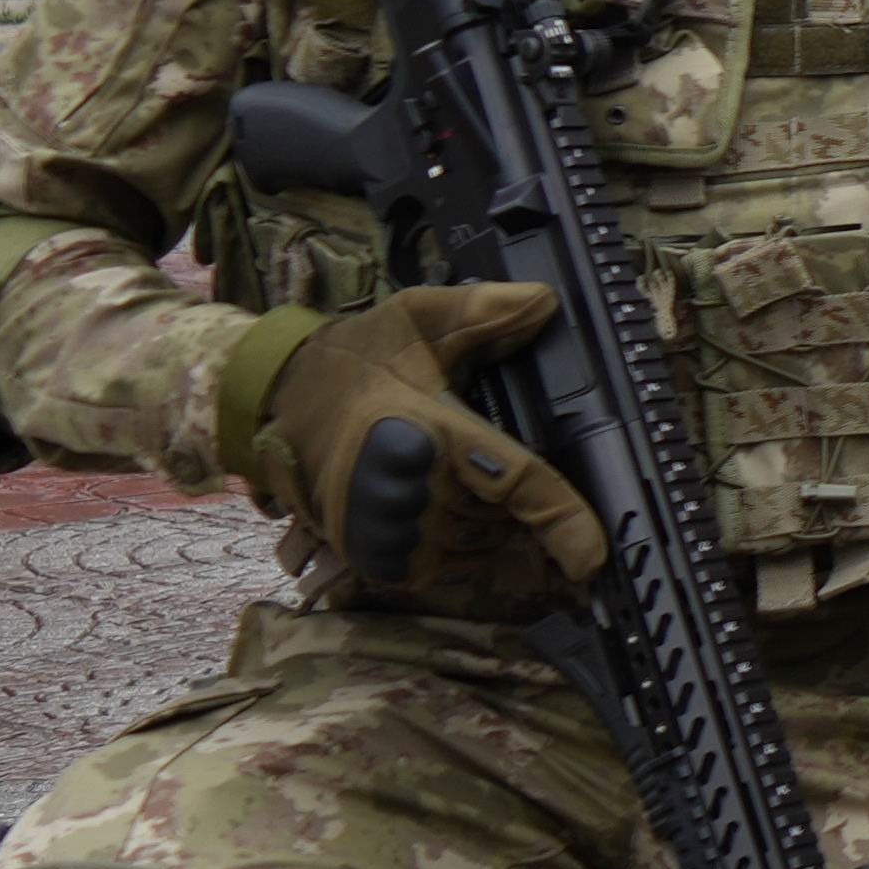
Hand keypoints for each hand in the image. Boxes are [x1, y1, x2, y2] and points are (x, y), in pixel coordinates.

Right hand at [243, 282, 594, 598]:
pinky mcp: (376, 561)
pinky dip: (459, 542)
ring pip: (479, 544)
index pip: (515, 483)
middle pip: (503, 515)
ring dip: (484, 519)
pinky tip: (437, 502)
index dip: (562, 521)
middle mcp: (405, 494)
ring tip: (444, 470)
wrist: (274, 403)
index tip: (595, 558)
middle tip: (468, 446)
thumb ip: (482, 310)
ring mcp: (388, 535)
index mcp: (425, 433)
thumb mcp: (414, 318)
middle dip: (507, 492)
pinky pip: (447, 566)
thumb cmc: (350, 361)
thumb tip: (546, 303)